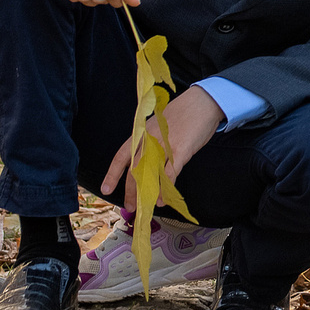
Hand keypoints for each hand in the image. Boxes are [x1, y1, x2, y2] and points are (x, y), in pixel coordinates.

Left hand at [100, 83, 225, 210]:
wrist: (203, 102)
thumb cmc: (182, 113)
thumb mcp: (159, 125)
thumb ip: (150, 142)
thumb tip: (144, 163)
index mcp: (142, 133)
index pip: (122, 155)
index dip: (113, 173)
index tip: (106, 189)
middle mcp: (150, 140)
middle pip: (135, 170)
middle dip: (130, 191)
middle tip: (130, 206)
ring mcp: (165, 145)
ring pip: (150, 174)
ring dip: (146, 193)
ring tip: (145, 206)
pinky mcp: (181, 150)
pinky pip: (170, 174)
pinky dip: (165, 188)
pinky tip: (162, 199)